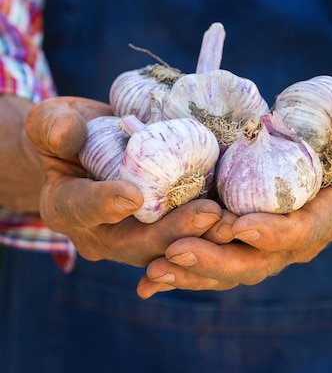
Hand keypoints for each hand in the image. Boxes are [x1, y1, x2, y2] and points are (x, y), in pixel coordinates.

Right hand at [26, 97, 221, 267]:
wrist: (89, 152)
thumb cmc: (67, 134)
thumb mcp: (50, 122)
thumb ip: (52, 126)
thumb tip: (66, 134)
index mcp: (66, 207)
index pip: (83, 208)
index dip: (106, 204)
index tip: (133, 195)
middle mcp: (101, 235)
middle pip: (136, 243)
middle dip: (173, 232)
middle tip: (207, 214)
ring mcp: (134, 239)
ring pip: (168, 250)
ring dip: (202, 239)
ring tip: (233, 223)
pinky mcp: (163, 232)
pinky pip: (188, 243)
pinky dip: (212, 235)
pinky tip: (241, 222)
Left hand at [137, 90, 331, 297]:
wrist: (328, 176)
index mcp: (324, 219)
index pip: (300, 232)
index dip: (273, 233)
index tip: (241, 227)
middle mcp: (293, 245)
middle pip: (256, 263)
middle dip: (217, 260)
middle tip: (177, 250)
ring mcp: (264, 253)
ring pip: (228, 273)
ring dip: (191, 274)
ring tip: (154, 271)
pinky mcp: (239, 252)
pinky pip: (210, 269)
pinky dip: (181, 276)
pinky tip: (149, 281)